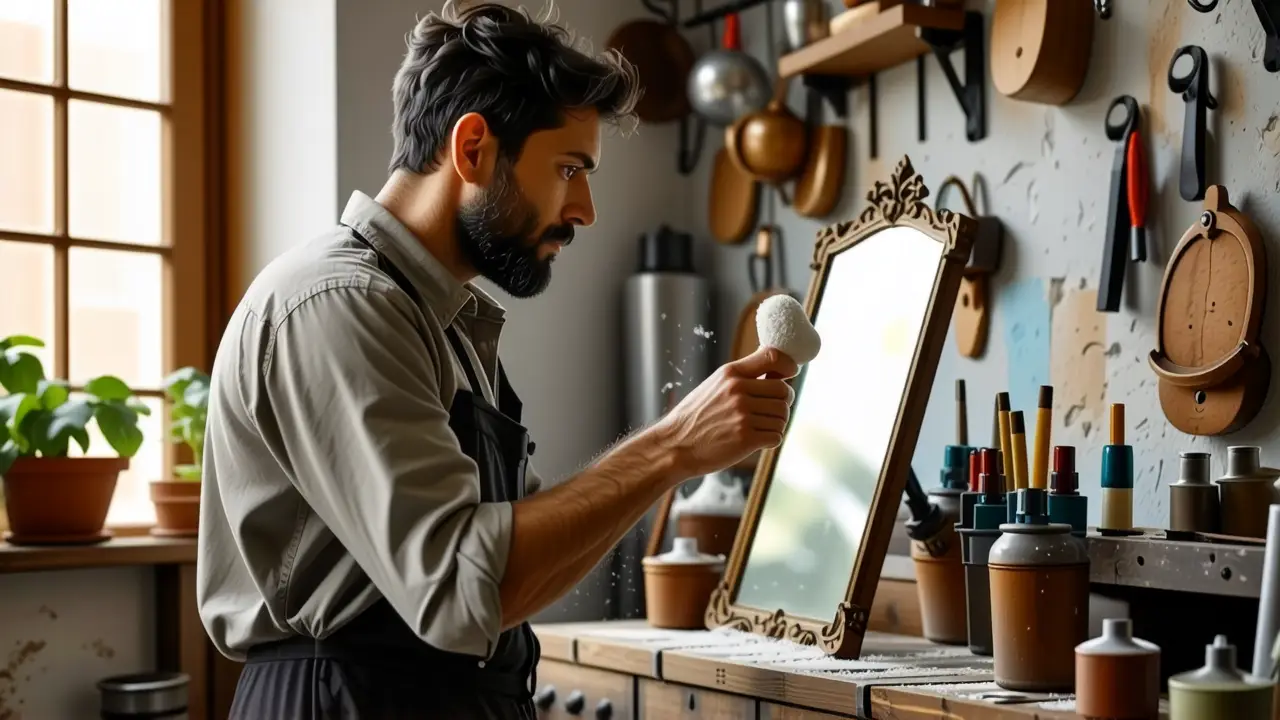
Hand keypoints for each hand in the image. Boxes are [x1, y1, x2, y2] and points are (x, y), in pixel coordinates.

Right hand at [653, 346, 799, 478]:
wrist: (675, 446)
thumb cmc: (696, 416)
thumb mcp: (715, 385)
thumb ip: (743, 375)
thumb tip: (775, 364)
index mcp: (730, 373)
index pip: (773, 357)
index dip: (788, 366)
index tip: (788, 375)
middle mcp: (738, 391)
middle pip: (785, 391)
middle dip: (783, 403)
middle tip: (770, 411)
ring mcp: (742, 415)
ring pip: (783, 416)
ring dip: (776, 424)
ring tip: (758, 427)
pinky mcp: (746, 438)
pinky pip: (777, 436)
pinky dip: (771, 440)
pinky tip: (756, 440)